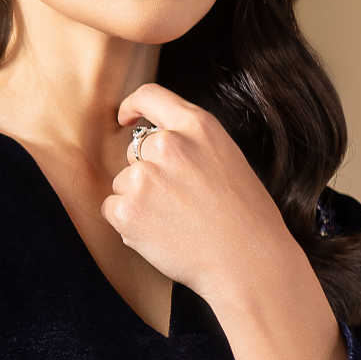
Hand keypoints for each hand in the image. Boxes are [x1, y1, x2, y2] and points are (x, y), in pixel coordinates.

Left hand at [103, 82, 291, 302]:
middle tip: (176, 205)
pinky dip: (127, 225)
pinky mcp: (128, 210)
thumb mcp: (228, 159)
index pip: (150, 96)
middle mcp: (167, 144)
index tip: (126, 118)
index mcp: (197, 126)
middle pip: (133, 151)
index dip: (133, 107)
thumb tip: (157, 145)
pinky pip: (112, 209)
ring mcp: (144, 176)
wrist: (248, 263)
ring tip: (174, 224)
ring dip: (138, 202)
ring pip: (122, 183)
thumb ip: (192, 144)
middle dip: (145, 175)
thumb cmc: (248, 219)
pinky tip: (159, 236)